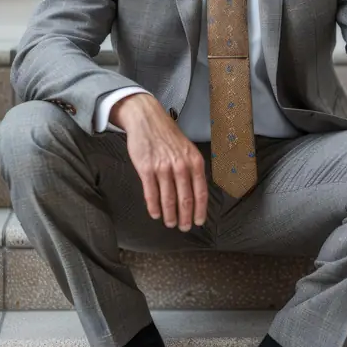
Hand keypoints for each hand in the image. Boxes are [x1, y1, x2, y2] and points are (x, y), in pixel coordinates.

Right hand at [110, 94, 207, 231]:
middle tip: (184, 227)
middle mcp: (181, 166)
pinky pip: (151, 193)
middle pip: (185, 199)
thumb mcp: (188, 149)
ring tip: (170, 223)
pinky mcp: (146, 169)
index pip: (200, 192)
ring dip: (169, 215)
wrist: (147, 119)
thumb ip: (192, 169)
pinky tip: (156, 214)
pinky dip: (154, 207)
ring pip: (168, 199)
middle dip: (185, 217)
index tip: (199, 222)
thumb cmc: (168, 135)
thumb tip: (196, 193)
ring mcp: (163, 168)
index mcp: (194, 162)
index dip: (200, 210)